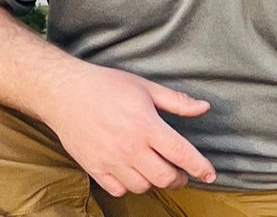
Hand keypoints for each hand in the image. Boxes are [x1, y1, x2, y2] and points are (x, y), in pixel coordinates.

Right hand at [44, 64, 215, 194]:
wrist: (65, 93)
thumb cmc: (108, 86)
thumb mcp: (147, 87)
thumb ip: (177, 102)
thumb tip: (204, 107)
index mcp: (147, 126)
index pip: (181, 153)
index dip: (200, 167)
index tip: (211, 175)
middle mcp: (130, 147)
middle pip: (164, 177)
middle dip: (180, 178)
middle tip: (183, 172)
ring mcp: (110, 161)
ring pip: (142, 186)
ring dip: (155, 182)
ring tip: (159, 170)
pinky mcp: (93, 168)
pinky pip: (117, 190)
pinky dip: (130, 187)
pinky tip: (134, 173)